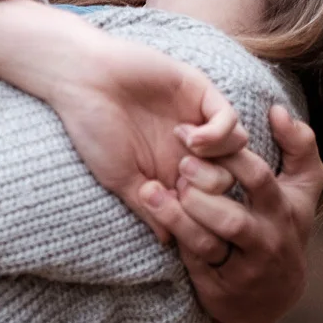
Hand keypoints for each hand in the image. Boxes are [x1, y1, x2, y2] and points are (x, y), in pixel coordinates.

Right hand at [0, 0, 244, 237]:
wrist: (82, 79)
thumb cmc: (92, 129)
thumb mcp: (118, 178)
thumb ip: (148, 206)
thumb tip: (170, 242)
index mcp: (170, 171)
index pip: (205, 202)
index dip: (199, 214)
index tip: (179, 214)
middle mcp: (190, 149)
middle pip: (229, 181)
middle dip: (212, 190)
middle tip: (183, 182)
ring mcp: (197, 120)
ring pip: (239, 152)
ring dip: (218, 160)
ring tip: (185, 155)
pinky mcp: (201, 94)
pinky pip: (231, 121)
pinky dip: (218, 134)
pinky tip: (188, 135)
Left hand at [141, 105, 322, 322]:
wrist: (271, 297)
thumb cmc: (282, 227)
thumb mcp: (302, 191)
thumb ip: (300, 147)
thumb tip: (278, 108)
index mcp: (284, 211)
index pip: (259, 179)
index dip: (229, 155)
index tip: (195, 134)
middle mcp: (267, 241)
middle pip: (235, 217)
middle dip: (204, 191)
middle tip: (177, 165)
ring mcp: (243, 268)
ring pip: (211, 242)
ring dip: (181, 217)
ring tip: (152, 191)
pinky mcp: (219, 288)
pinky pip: (194, 262)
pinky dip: (175, 239)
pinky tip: (153, 217)